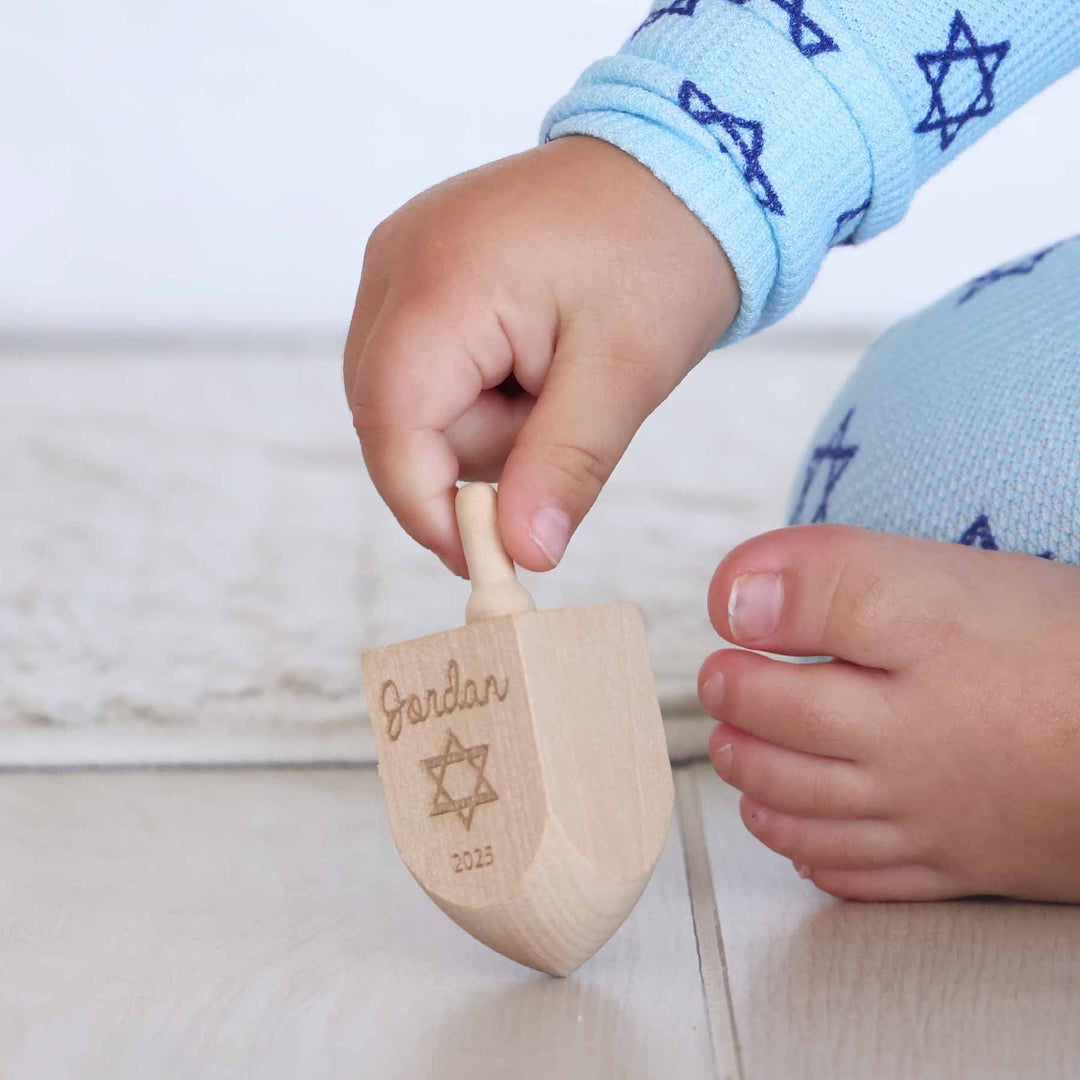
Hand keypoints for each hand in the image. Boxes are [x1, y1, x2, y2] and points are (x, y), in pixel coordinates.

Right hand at [344, 136, 737, 574]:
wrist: (678, 167)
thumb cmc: (660, 254)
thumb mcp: (625, 372)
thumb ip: (565, 468)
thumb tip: (522, 554)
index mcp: (440, 282)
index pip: (394, 428)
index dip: (430, 509)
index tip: (488, 559)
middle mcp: (396, 262)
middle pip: (394, 419)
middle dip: (475, 453)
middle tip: (560, 417)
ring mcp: (399, 260)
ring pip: (406, 401)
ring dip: (482, 419)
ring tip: (554, 371)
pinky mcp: (416, 268)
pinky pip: (422, 367)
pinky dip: (475, 389)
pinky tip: (530, 356)